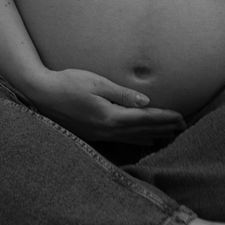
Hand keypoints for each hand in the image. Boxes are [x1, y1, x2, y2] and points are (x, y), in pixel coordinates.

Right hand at [28, 68, 186, 146]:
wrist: (40, 95)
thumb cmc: (67, 83)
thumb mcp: (96, 83)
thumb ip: (122, 94)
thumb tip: (146, 103)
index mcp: (110, 116)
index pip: (144, 119)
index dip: (165, 119)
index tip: (181, 118)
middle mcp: (107, 130)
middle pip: (142, 131)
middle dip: (164, 129)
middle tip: (183, 128)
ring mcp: (99, 135)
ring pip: (133, 138)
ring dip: (153, 136)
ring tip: (170, 136)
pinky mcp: (93, 135)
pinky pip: (121, 140)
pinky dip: (137, 140)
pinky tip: (145, 141)